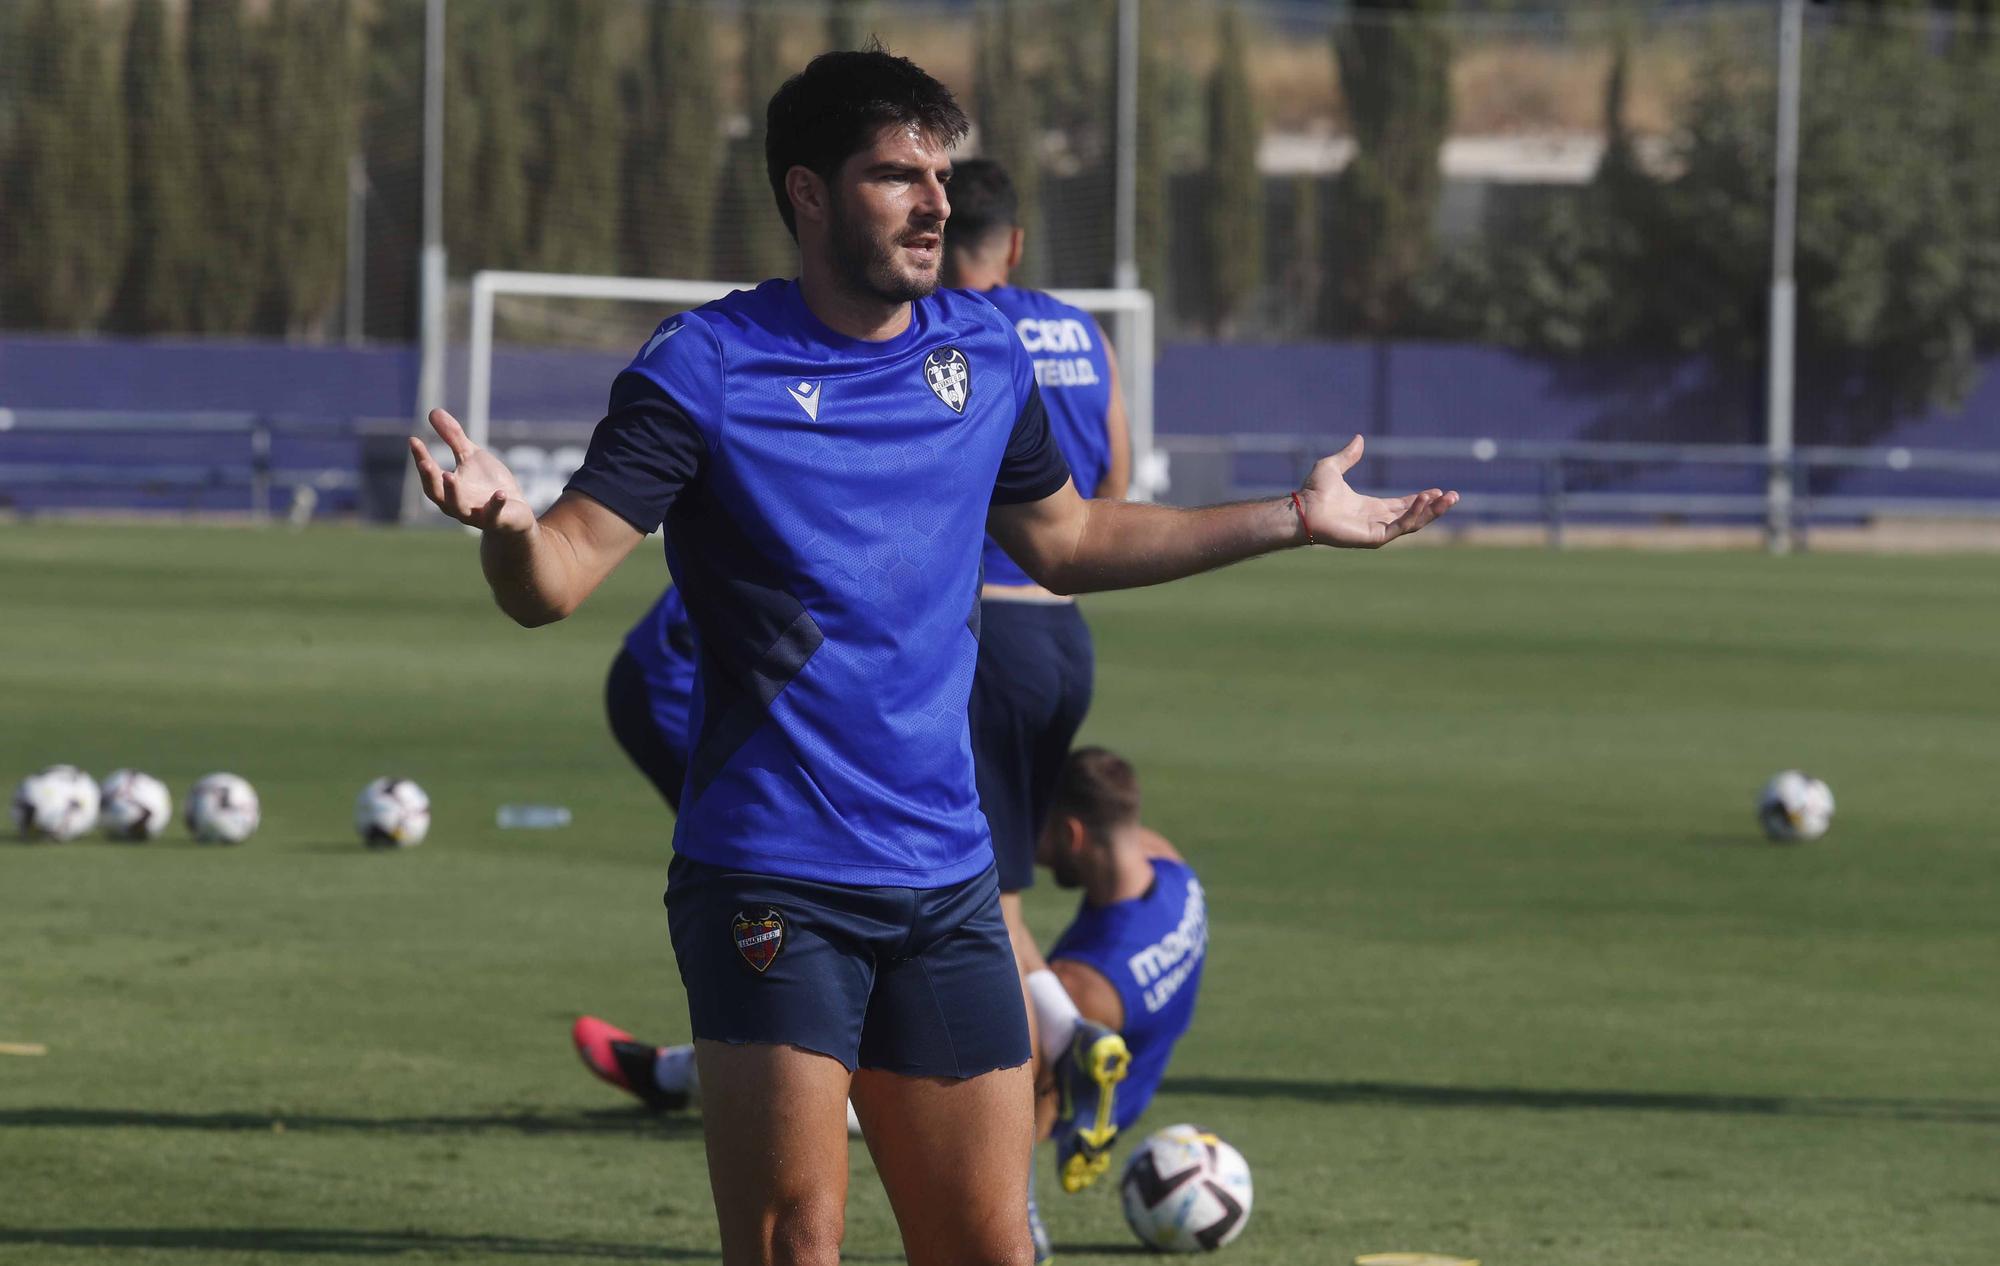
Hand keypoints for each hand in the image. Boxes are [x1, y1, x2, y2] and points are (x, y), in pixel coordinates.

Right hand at [408, 408, 535, 534]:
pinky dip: (496, 504)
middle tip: (425, 463)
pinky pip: (494, 514)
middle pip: (437, 494)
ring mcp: (476, 515)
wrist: (514, 512)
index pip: (429, 475)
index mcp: (447, 490)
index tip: (413, 440)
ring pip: (459, 508)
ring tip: (450, 476)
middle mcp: (457, 505)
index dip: (420, 458)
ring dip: (453, 493)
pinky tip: (501, 493)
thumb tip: (433, 411)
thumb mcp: (471, 456)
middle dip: (430, 479)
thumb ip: (453, 438)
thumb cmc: (487, 484)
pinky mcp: (497, 520)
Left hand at [1297, 435, 1458, 547]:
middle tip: (1454, 496)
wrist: (1303, 509)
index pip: (1402, 505)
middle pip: (1414, 515)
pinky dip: (1414, 514)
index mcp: (1370, 507)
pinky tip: (1425, 500)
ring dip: (1432, 511)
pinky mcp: (1374, 538)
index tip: (1438, 490)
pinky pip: (1401, 527)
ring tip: (1449, 498)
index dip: (1421, 499)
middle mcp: (1376, 520)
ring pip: (1413, 523)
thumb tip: (1359, 438)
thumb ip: (1349, 455)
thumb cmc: (1313, 492)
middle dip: (1435, 507)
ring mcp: (1376, 530)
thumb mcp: (1333, 466)